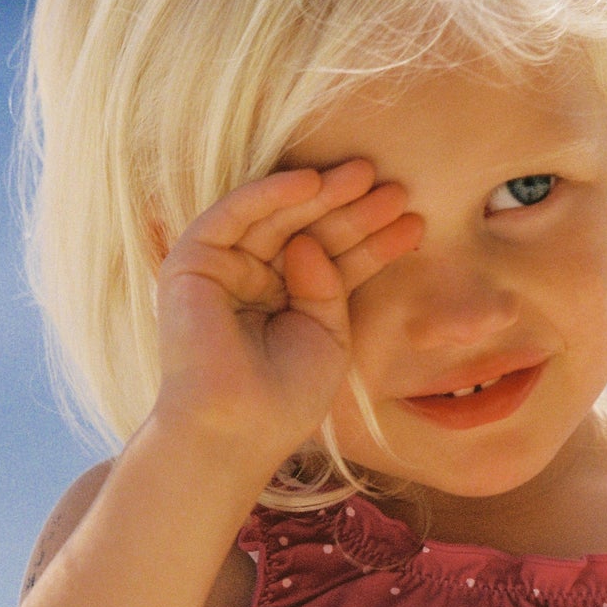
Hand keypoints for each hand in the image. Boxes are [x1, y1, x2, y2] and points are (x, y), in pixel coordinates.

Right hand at [154, 158, 422, 462]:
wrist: (236, 430)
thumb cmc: (285, 399)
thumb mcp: (328, 336)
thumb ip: (330, 285)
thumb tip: (309, 239)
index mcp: (283, 300)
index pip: (332, 259)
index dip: (371, 241)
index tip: (415, 224)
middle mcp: (250, 279)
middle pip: (309, 232)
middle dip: (352, 210)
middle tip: (396, 189)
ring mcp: (221, 268)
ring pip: (276, 217)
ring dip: (321, 193)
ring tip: (368, 176)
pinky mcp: (191, 261)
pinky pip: (232, 213)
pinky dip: (270, 194)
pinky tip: (312, 182)